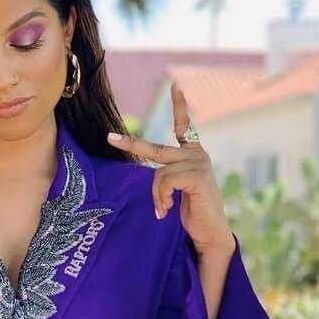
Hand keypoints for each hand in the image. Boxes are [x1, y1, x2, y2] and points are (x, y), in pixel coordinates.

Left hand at [107, 82, 234, 258]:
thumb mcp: (176, 191)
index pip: (186, 126)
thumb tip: (149, 174)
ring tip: (163, 209)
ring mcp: (199, 164)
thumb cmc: (191, 214)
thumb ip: (166, 177)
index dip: (181, 106)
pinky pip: (165, 180)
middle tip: (110, 138)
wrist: (209, 233)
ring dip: (157, 194)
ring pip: (159, 172)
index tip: (176, 84)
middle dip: (131, 143)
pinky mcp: (198, 176)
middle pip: (156, 148)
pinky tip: (168, 209)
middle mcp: (197, 155)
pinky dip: (162, 197)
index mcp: (192, 155)